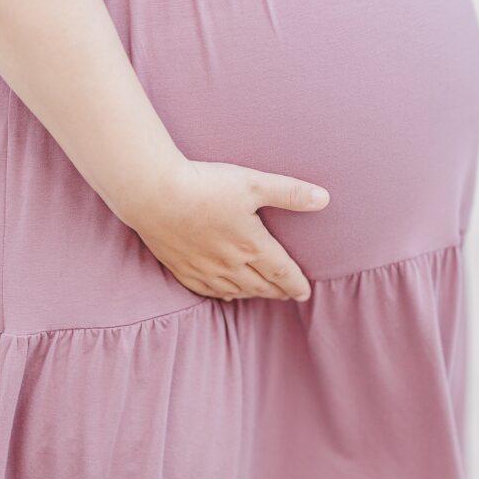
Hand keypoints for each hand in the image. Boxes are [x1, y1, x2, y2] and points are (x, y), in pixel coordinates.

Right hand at [127, 157, 329, 302]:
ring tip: (263, 293)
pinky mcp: (182, 268)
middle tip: (289, 295)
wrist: (154, 194)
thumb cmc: (205, 185)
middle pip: (260, 285)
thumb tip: (324, 198)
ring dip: (254, 294)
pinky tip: (227, 294)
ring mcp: (204, 269)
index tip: (305, 292)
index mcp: (251, 245)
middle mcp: (230, 264)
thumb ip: (290, 193)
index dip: (296, 284)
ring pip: (236, 290)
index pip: (281, 272)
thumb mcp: (253, 183)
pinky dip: (224, 295)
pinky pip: (208, 291)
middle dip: (277, 291)